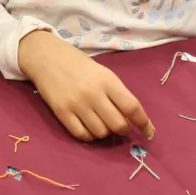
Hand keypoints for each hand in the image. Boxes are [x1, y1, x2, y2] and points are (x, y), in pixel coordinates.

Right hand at [17, 31, 153, 141]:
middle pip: (118, 125)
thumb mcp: (103, 73)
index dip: (144, 123)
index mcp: (107, 81)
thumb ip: (116, 93)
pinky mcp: (61, 112)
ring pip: (101, 133)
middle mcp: (93, 93)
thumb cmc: (78, 64)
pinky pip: (82, 135)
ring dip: (105, 133)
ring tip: (101, 123)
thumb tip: (131, 119)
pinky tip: (89, 128)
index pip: (132, 107)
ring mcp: (76, 104)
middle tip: (119, 125)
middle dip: (123, 129)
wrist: (46, 57)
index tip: (149, 133)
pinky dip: (89, 136)